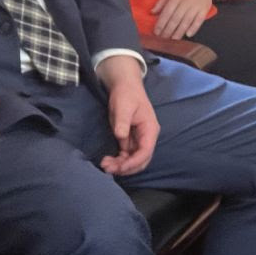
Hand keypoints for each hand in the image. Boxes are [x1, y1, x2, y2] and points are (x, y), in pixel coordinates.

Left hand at [96, 57, 158, 175]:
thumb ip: (122, 122)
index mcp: (150, 130)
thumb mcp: (123, 106)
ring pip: (133, 159)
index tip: (120, 167)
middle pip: (141, 160)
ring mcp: (138, 139)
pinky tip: (108, 161)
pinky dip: (118, 160)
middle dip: (126, 167)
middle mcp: (146, 137)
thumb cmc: (126, 94)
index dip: (134, 162)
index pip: (146, 152)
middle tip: (108, 168)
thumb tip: (121, 136)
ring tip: (105, 165)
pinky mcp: (129, 139)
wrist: (123, 86)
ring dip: (121, 166)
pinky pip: (126, 155)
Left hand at [150, 0, 215, 39]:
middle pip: (176, 18)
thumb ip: (161, 2)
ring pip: (186, 21)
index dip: (161, 23)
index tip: (156, 32)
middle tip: (163, 38)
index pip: (166, 12)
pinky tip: (188, 35)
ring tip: (173, 39)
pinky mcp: (204, 10)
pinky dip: (193, 28)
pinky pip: (199, 21)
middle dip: (168, 30)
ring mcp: (196, 6)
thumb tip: (152, 12)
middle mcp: (185, 2)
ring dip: (179, 31)